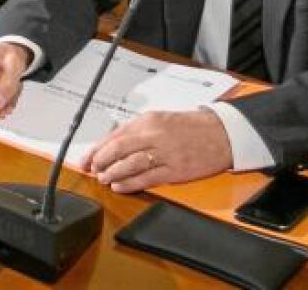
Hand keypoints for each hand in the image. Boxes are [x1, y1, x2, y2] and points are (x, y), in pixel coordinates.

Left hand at [81, 109, 232, 192]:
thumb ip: (136, 131)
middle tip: (92, 169)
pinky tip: (119, 186)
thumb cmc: (190, 127)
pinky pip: (147, 178)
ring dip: (112, 173)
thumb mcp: (159, 120)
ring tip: (103, 179)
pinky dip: (130, 183)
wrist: (222, 134)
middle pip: (118, 149)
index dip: (96, 149)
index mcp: (147, 121)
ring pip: (130, 164)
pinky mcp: (175, 171)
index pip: (114, 136)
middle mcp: (153, 135)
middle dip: (100, 161)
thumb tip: (111, 143)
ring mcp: (165, 154)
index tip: (85, 159)